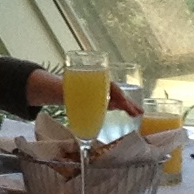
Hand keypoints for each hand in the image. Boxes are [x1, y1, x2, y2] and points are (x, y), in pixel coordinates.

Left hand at [16, 69, 138, 114]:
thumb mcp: (60, 91)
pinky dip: (122, 106)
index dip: (116, 94)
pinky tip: (130, 113)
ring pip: (116, 96)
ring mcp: (101, 91)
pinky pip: (114, 101)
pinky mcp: (101, 99)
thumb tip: (56, 95)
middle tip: (136, 111)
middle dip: (126, 100)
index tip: (122, 102)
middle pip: (114, 91)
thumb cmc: (61, 89)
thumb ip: (58, 93)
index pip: (106, 85)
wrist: (59, 89)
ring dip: (127, 104)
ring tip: (138, 113)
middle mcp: (98, 84)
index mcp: (90, 80)